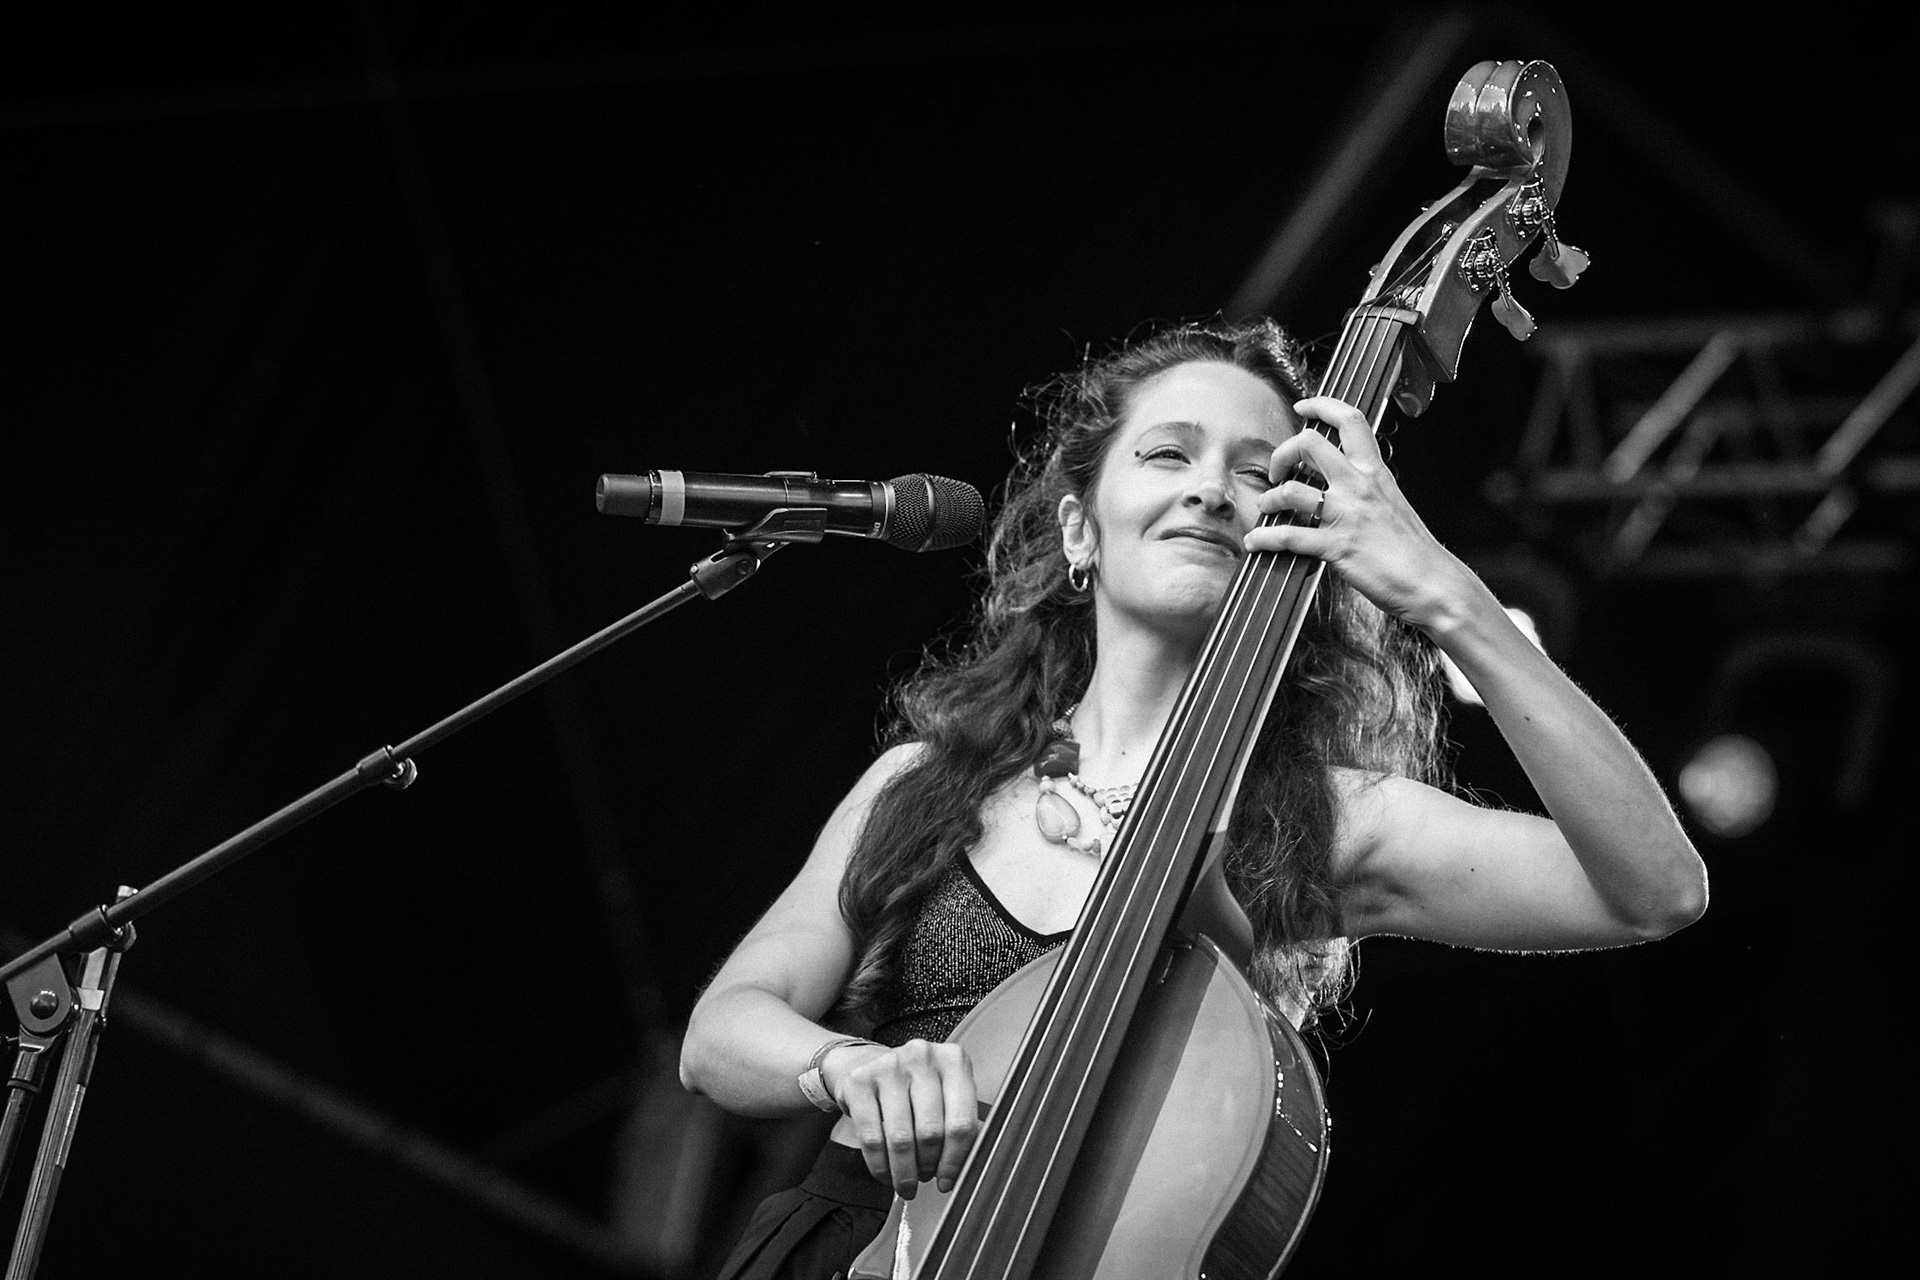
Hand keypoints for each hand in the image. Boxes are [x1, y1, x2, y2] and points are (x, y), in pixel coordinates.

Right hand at [826, 1038, 979, 1197]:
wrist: (868, 1064)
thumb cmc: (914, 1087)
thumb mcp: (945, 1095)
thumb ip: (961, 1124)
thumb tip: (970, 1169)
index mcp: (953, 1061)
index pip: (962, 1122)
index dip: (955, 1160)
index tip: (948, 1180)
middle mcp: (922, 1057)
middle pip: (931, 1132)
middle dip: (928, 1167)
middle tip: (925, 1178)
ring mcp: (889, 1066)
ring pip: (901, 1139)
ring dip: (904, 1172)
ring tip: (906, 1182)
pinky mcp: (859, 1081)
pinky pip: (872, 1138)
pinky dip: (880, 1165)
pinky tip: (886, 1172)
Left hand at [1247, 395, 1469, 630]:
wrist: (1433, 582)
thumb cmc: (1414, 550)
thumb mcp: (1393, 504)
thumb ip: (1367, 490)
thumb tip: (1343, 486)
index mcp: (1375, 472)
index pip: (1350, 421)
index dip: (1322, 406)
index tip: (1304, 407)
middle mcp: (1359, 486)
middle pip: (1308, 444)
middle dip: (1282, 453)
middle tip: (1277, 471)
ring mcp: (1346, 515)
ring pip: (1291, 490)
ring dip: (1269, 499)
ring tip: (1266, 508)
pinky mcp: (1336, 546)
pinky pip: (1288, 536)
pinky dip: (1264, 538)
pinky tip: (1255, 541)